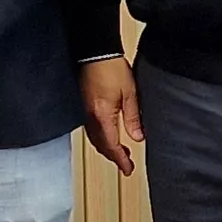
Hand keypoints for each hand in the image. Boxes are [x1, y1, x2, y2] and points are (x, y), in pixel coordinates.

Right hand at [79, 58, 141, 176]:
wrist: (95, 52)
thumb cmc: (111, 68)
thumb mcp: (129, 93)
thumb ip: (133, 118)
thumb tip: (138, 137)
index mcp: (102, 116)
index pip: (111, 146)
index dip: (120, 160)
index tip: (128, 170)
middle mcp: (90, 117)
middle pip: (101, 145)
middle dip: (114, 157)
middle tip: (126, 163)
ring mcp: (85, 111)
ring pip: (95, 139)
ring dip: (107, 148)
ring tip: (121, 151)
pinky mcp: (83, 105)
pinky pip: (91, 129)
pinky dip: (100, 137)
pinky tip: (109, 135)